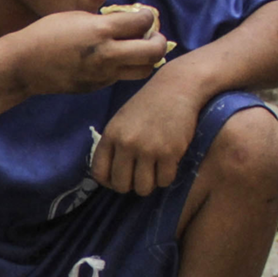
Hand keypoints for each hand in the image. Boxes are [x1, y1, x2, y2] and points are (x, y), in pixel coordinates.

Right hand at [3, 7, 166, 96]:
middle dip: (159, 40)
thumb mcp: (77, 17)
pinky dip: (126, 67)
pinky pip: (122, 77)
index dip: (148, 16)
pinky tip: (114, 59)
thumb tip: (129, 21)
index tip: (144, 15)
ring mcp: (104, 74)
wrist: (25, 65)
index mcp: (101, 31)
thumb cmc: (47, 33)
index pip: (142, 22)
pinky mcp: (98, 86)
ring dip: (148, 58)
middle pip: (153, 51)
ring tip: (139, 49)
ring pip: (145, 70)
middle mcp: (108, 55)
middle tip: (152, 35)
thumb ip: (106, 20)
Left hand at [95, 68, 202, 194]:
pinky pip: (164, 181)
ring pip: (143, 188)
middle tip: (140, 175)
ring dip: (150, 184)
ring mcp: (148, 149)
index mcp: (111, 135)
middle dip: (130, 185)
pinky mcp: (170, 153)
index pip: (99, 173)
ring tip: (154, 171)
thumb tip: (110, 176)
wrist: (177, 88)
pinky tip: (168, 164)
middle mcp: (126, 144)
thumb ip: (114, 144)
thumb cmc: (149, 104)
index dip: (108, 182)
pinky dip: (166, 177)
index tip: (118, 179)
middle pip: (121, 185)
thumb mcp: (122, 120)